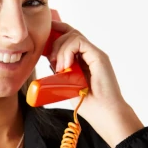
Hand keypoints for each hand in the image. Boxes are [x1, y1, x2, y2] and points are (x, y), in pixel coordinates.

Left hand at [48, 20, 143, 147]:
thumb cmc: (89, 105)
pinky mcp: (99, 57)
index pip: (68, 38)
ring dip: (60, 49)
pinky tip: (66, 66)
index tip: (42, 41)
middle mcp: (89, 54)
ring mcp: (95, 54)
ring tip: (59, 68)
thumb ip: (61, 71)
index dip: (55, 34)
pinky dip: (68, 51)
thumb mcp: (67, 84)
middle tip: (50, 59)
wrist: (105, 115)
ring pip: (73, 36)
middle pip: (69, 33)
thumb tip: (49, 60)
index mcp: (83, 60)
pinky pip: (80, 42)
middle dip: (54, 39)